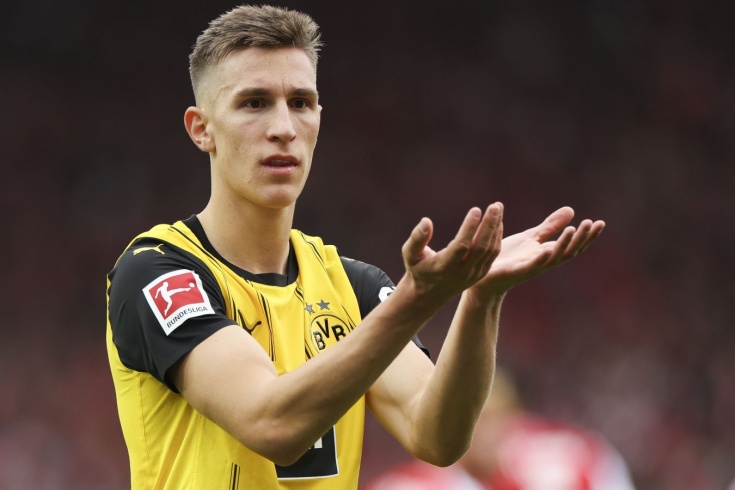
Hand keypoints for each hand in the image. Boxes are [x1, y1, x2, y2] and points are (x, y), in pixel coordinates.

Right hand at [401, 203, 503, 302]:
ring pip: (490, 250)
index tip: (475, 210)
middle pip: (480, 248)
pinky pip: (492, 254)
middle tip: (494, 206)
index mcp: (444, 267)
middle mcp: (462, 272)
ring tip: (498, 208)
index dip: (469, 228)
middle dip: (488, 225)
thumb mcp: (410, 255)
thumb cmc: (418, 268)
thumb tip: (426, 221)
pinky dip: (496, 237)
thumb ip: (416, 238)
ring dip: (495, 229)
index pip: (461, 246)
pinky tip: (497, 222)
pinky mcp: (480, 273)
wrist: (429, 294)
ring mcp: (473, 274)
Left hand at [469, 206, 604, 297]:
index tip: (601, 223)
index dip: (588, 235)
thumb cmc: (509, 257)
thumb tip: (572, 210)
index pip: (574, 244)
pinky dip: (541, 259)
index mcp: (549, 252)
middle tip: (592, 223)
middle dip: (582, 238)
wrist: (486, 275)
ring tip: (573, 229)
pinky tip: (548, 250)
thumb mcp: (532, 237)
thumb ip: (550, 226)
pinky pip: (532, 266)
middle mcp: (544, 261)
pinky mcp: (517, 271)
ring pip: (554, 258)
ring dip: (564, 244)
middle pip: (569, 251)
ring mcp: (532, 267)